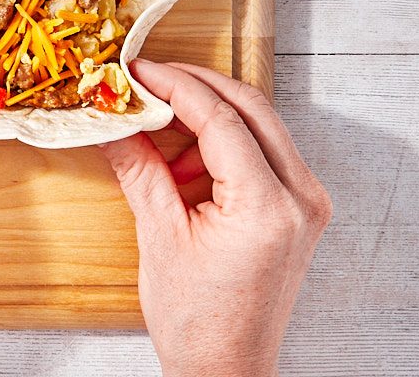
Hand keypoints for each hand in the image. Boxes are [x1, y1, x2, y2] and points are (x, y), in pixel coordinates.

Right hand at [101, 60, 331, 376]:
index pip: (220, 118)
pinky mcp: (297, 209)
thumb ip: (137, 167)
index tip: (136, 72)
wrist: (225, 368)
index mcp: (267, 207)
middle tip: (146, 81)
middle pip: (249, 108)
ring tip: (157, 131)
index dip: (173, 85)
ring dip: (207, 115)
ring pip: (258, 124)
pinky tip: (183, 162)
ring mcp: (306, 202)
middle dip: (194, 87)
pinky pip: (261, 151)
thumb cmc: (197, 319)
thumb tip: (112, 120)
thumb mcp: (158, 235)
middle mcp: (301, 198)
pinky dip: (220, 142)